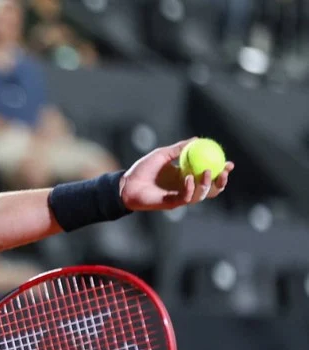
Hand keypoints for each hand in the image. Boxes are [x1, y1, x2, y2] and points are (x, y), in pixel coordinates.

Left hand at [119, 138, 233, 211]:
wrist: (126, 184)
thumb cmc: (142, 169)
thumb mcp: (162, 154)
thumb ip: (179, 148)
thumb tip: (197, 139)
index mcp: (186, 176)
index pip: (208, 175)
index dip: (221, 170)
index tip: (228, 162)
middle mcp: (186, 188)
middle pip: (210, 189)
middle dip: (221, 182)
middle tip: (224, 170)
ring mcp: (180, 197)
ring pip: (201, 195)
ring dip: (208, 184)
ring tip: (208, 172)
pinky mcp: (172, 204)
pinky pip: (186, 197)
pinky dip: (190, 188)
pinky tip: (189, 178)